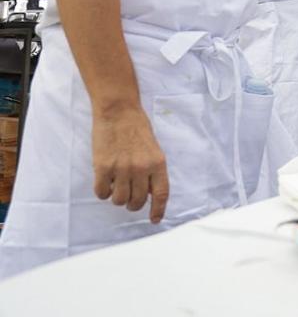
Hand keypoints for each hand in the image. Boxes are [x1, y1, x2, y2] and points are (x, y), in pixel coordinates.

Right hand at [91, 106, 168, 222]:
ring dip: (116, 197)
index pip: (162, 194)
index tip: (155, 220)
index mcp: (158, 163)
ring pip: (119, 200)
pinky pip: (101, 192)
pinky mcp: (103, 167)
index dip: (159, 210)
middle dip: (132, 203)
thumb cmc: (137, 129)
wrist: (118, 111)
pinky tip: (104, 181)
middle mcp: (141, 168)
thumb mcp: (153, 149)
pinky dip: (102, 191)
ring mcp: (122, 168)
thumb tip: (149, 193)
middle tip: (128, 196)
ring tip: (116, 184)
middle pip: (137, 201)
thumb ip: (152, 170)